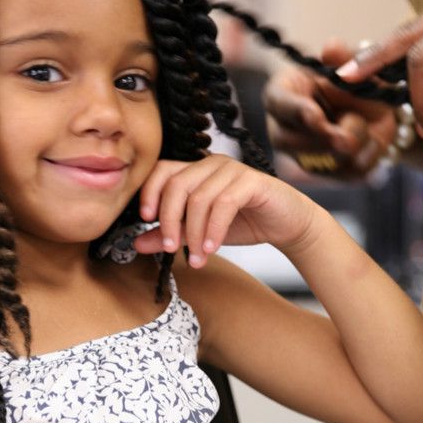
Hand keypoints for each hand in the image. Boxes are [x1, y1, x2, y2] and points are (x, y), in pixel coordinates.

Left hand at [134, 155, 315, 266]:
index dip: (149, 193)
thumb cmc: (242, 223)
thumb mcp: (198, 232)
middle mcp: (211, 164)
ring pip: (199, 198)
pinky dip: (214, 229)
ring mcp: (232, 170)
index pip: (161, 171)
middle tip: (171, 249)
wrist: (286, 224)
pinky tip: (211, 248)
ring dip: (194, 233)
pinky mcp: (251, 181)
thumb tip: (136, 244)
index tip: (145, 220)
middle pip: (176, 185)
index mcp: (195, 171)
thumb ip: (169, 235)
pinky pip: (224, 204)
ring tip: (196, 258)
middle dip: (169, 220)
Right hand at [264, 38, 396, 178]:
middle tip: (351, 129)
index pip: (279, 103)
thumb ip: (343, 57)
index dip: (297, 111)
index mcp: (280, 95)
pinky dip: (368, 155)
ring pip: (324, 159)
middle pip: (292, 141)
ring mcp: (301, 156)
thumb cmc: (352, 81)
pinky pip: (349, 172)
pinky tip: (370, 139)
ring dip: (354, 140)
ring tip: (361, 121)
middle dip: (326, 136)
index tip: (315, 114)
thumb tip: (331, 47)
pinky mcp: (327, 175)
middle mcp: (282, 130)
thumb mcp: (353, 64)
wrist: (376, 107)